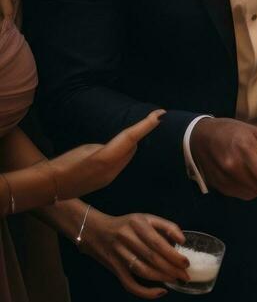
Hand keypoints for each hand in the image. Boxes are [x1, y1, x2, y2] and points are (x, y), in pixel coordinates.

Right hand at [49, 110, 163, 199]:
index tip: (160, 114)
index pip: (131, 137)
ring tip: (129, 134)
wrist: (50, 186)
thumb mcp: (86, 149)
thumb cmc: (64, 163)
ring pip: (128, 156)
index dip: (146, 125)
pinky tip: (116, 151)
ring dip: (130, 145)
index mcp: (105, 158)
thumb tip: (118, 146)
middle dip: (138, 135)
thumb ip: (107, 147)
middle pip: (133, 147)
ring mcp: (111, 178)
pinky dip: (122, 155)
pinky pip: (121, 164)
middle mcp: (112, 169)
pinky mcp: (107, 182)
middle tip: (145, 120)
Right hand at [80, 211, 188, 299]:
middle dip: (172, 269)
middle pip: (152, 258)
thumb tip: (182, 240)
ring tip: (176, 281)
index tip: (186, 263)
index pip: (158, 243)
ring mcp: (119, 256)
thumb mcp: (146, 218)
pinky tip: (160, 292)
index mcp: (138, 224)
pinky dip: (145, 291)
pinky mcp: (114, 269)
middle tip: (185, 276)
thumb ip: (166, 226)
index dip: (173, 255)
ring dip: (162, 279)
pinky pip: (130, 284)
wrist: (94, 231)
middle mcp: (127, 239)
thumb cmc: (127, 225)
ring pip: (143, 271)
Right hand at [190, 118, 256, 199]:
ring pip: (253, 193)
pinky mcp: (219, 186)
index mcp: (245, 148)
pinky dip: (249, 189)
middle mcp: (233, 165)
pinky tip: (246, 177)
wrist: (201, 138)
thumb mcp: (256, 132)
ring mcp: (225, 177)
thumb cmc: (231, 132)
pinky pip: (241, 194)